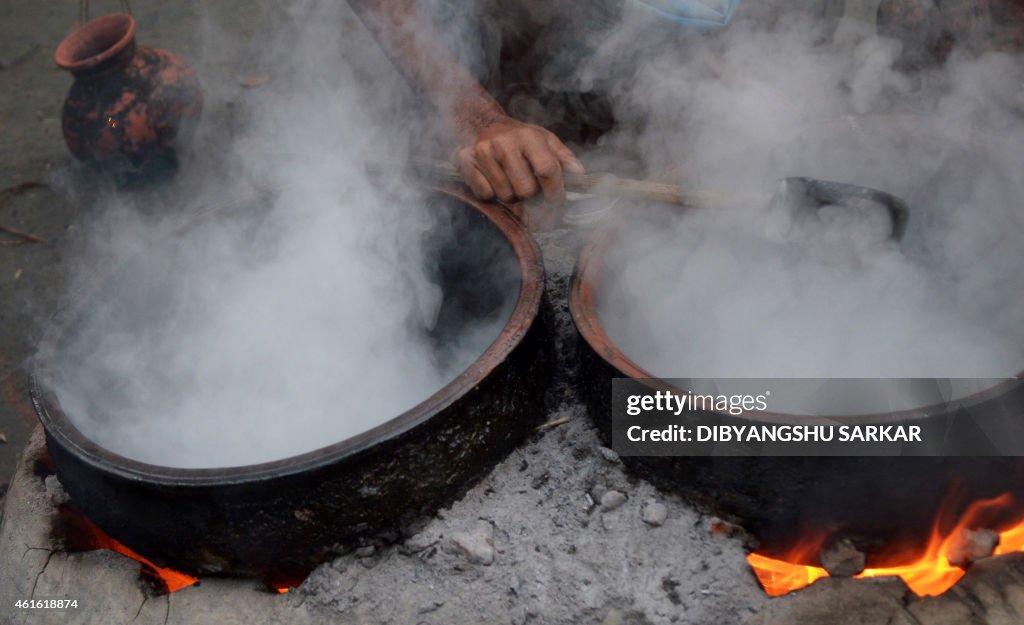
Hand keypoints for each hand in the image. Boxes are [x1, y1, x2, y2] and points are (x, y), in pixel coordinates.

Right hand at [454, 114, 584, 204]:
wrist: (483, 122)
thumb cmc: (519, 137)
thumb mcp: (545, 140)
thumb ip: (564, 158)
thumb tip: (579, 175)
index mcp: (529, 136)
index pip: (547, 170)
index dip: (555, 192)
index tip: (556, 201)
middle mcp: (504, 143)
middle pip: (526, 191)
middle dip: (532, 197)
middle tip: (530, 191)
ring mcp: (483, 152)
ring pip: (506, 196)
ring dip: (512, 196)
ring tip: (511, 182)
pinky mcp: (465, 160)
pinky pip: (485, 194)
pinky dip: (491, 194)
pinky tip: (494, 180)